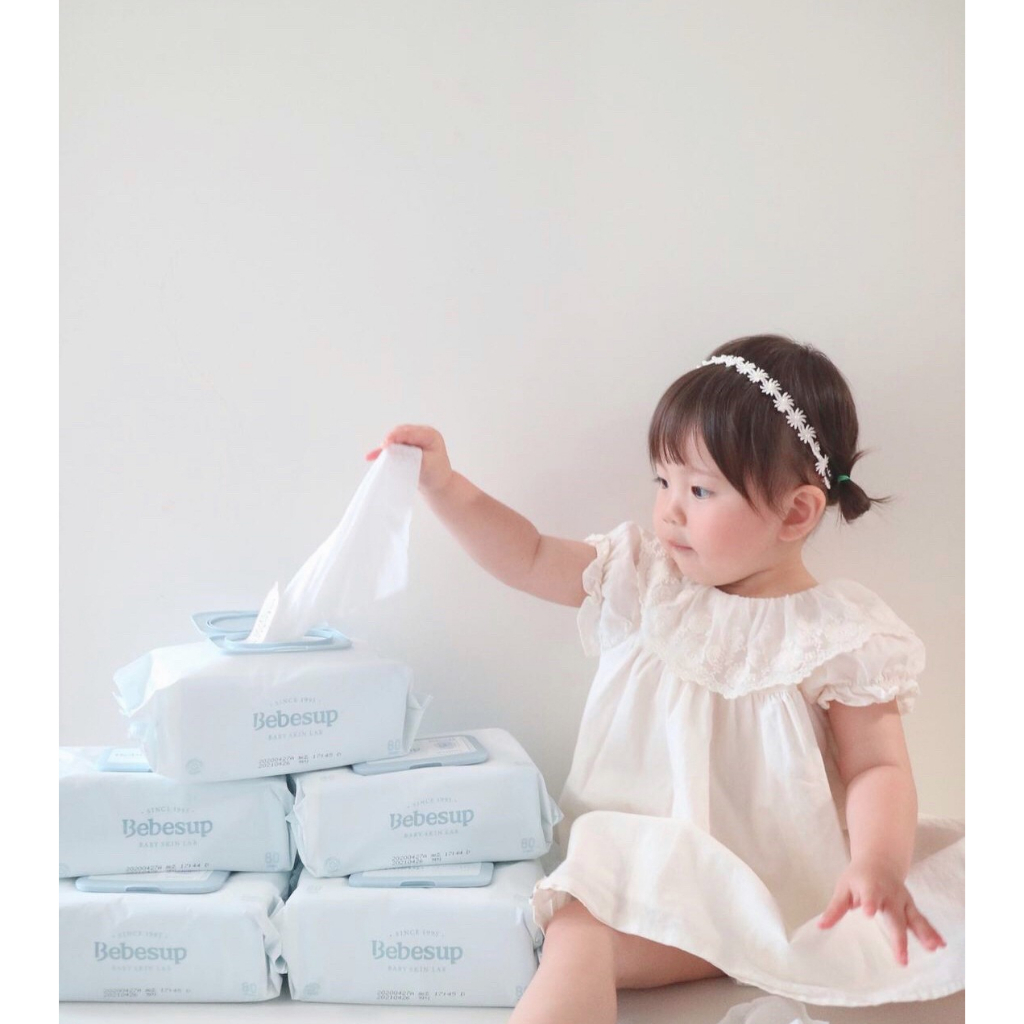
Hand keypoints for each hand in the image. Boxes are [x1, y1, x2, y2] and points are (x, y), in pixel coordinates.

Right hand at [366, 424, 453, 494]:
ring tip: (375, 454)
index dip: (396, 436)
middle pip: (401, 432)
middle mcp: (421, 434)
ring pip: (395, 438)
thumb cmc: (435, 474)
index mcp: (430, 435)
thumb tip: (392, 450)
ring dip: (386, 446)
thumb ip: (410, 456)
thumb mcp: (426, 464)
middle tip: (382, 449)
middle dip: (390, 440)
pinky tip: (371, 456)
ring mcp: (413, 439)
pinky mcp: (405, 446)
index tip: (386, 443)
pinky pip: (392, 447)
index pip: (410, 433)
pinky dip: (383, 452)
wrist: (438, 483)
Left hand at [817, 858, 946, 964]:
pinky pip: (922, 920)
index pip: (870, 895)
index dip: (869, 903)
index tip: (867, 912)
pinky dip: (932, 931)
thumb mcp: (843, 888)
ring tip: (932, 948)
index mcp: (870, 887)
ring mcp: (903, 900)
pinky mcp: (911, 906)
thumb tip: (821, 927)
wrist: (879, 860)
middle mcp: (889, 894)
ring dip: (924, 933)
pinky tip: (940, 944)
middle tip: (901, 956)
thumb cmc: (858, 877)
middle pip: (895, 916)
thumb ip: (835, 908)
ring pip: (914, 918)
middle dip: (899, 936)